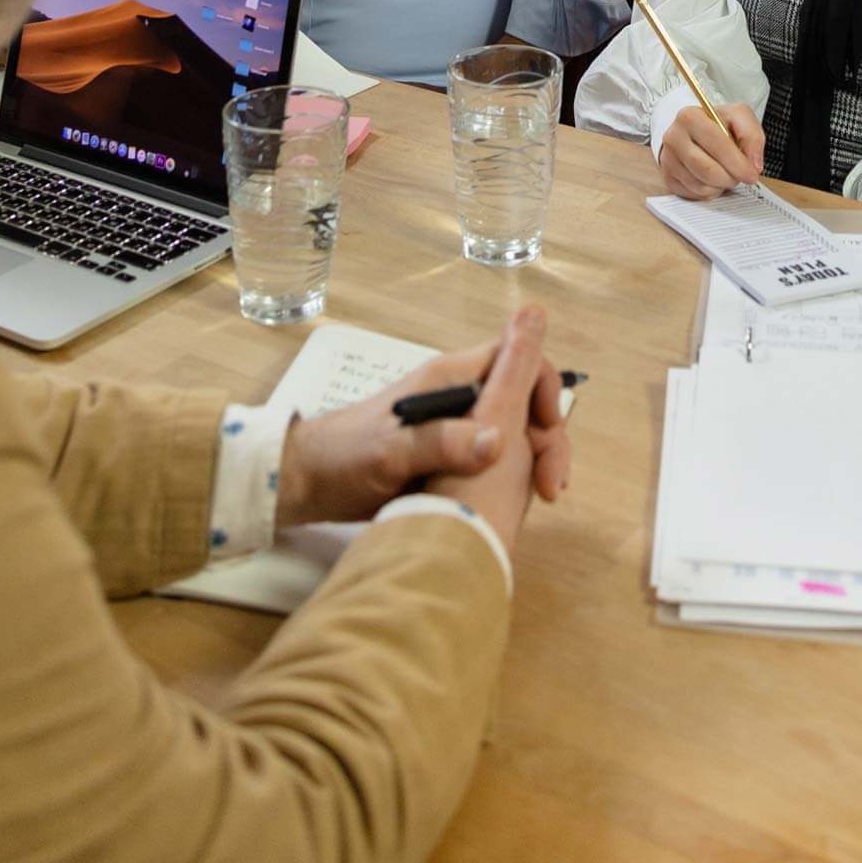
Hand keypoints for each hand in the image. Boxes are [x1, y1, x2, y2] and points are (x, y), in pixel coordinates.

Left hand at [276, 319, 571, 528]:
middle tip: (554, 485)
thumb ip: (441, 442)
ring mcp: (455, 428)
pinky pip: (497, 458)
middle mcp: (459, 397)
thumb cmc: (344, 456)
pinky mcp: (450, 459)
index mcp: (449, 378)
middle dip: (547, 433)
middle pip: (522, 398)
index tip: (548, 428)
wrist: (307, 483)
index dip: (540, 384)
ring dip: (536, 457)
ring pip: (515, 431)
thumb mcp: (391, 450)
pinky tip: (522, 504)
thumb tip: (498, 440)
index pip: (514, 358)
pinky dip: (517, 475)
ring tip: (544, 497)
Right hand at [658, 102, 764, 198]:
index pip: (718, 145)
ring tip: (727, 173)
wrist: (694, 132)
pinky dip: (711, 191)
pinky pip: (695, 194)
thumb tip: (753, 164)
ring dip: (721, 185)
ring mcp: (668, 159)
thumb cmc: (718, 124)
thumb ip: (752, 135)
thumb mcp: (738, 116)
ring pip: (701, 185)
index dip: (738, 163)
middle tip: (741, 176)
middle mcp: (673, 137)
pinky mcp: (668, 178)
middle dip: (730, 177)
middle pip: (708, 170)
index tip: (752, 174)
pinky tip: (713, 179)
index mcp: (690, 117)